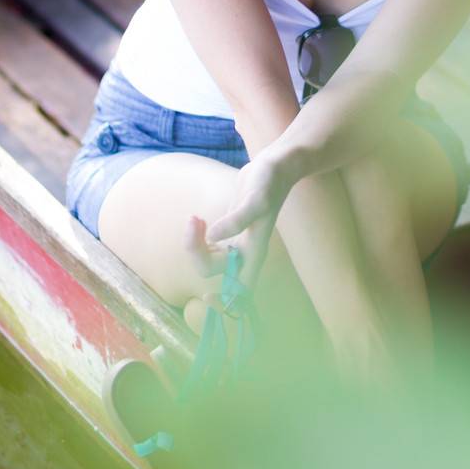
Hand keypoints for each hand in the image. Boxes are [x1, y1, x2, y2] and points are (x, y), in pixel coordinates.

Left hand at [184, 152, 286, 291]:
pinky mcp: (229, 229)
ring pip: (207, 257)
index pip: (239, 292)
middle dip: (196, 252)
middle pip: (212, 270)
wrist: (275, 166)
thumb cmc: (269, 182)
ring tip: (194, 219)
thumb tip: (213, 236)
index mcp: (254, 252)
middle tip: (194, 222)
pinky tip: (197, 220)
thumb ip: (237, 219)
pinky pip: (208, 245)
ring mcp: (236, 241)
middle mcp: (245, 252)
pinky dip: (197, 236)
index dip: (223, 302)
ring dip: (194, 243)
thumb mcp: (255, 199)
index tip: (206, 294)